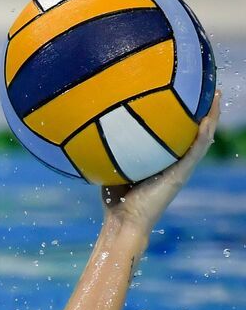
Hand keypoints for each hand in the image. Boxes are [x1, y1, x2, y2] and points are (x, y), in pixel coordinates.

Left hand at [101, 91, 221, 233]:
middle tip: (208, 89)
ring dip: (211, 117)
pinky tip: (208, 119)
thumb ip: (111, 151)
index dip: (183, 116)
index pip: (176, 135)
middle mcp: (175, 164)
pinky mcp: (181, 175)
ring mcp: (181, 169)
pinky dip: (203, 134)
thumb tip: (94, 130)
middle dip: (202, 111)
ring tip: (215, 96)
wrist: (124, 221)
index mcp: (162, 162)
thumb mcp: (112, 168)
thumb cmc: (115, 199)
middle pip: (194, 133)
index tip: (185, 95)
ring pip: (202, 139)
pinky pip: (196, 151)